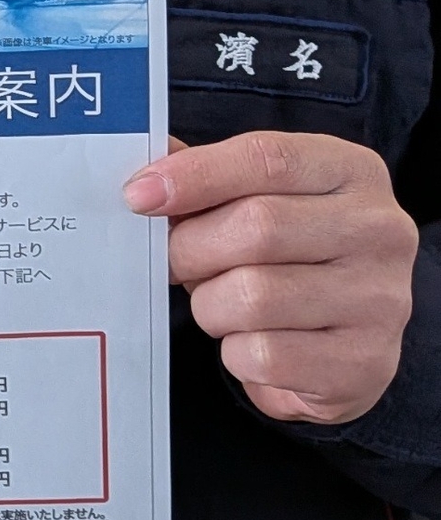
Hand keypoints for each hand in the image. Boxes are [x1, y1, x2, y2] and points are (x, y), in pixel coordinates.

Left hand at [122, 131, 418, 425]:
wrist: (344, 345)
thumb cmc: (291, 259)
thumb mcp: (260, 202)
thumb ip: (208, 181)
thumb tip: (147, 179)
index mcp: (352, 172)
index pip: (268, 158)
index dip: (195, 174)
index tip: (140, 195)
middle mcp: (379, 230)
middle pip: (256, 226)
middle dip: (191, 249)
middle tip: (174, 263)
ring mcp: (379, 298)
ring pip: (253, 296)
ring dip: (211, 306)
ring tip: (221, 305)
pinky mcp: (364, 361)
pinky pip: (264, 355)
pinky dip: (236, 353)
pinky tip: (252, 343)